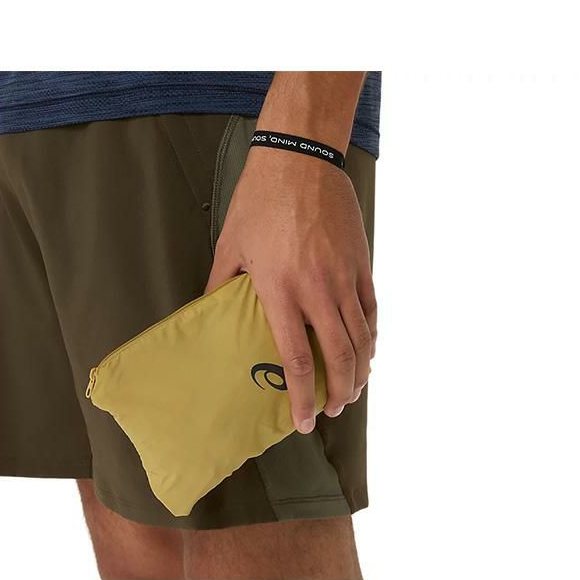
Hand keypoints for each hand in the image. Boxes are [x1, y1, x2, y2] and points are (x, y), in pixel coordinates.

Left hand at [205, 147, 376, 433]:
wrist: (300, 158)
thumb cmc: (260, 200)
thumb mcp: (230, 245)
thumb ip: (220, 286)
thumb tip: (208, 311)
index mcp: (280, 291)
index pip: (296, 359)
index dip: (301, 397)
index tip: (302, 421)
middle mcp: (317, 290)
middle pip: (338, 357)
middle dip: (338, 392)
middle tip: (332, 410)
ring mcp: (345, 277)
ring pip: (361, 338)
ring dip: (359, 371)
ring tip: (352, 390)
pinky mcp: (361, 262)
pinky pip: (371, 310)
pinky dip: (372, 336)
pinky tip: (367, 350)